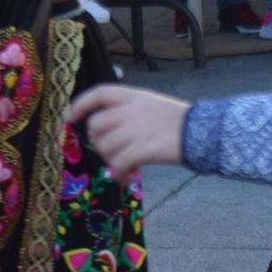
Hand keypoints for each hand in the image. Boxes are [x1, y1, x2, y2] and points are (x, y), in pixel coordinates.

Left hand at [67, 85, 187, 175]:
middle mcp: (133, 109)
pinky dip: (118, 173)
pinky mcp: (144, 148)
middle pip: (96, 125)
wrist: (203, 131)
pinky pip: (118, 163)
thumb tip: (104, 132)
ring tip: (124, 167)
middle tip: (112, 153)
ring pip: (105, 147)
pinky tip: (126, 177)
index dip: (80, 105)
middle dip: (99, 142)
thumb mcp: (151, 106)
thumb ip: (128, 113)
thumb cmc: (178, 121)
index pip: (100, 93)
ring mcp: (137, 128)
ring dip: (110, 160)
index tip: (69, 118)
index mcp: (135, 96)